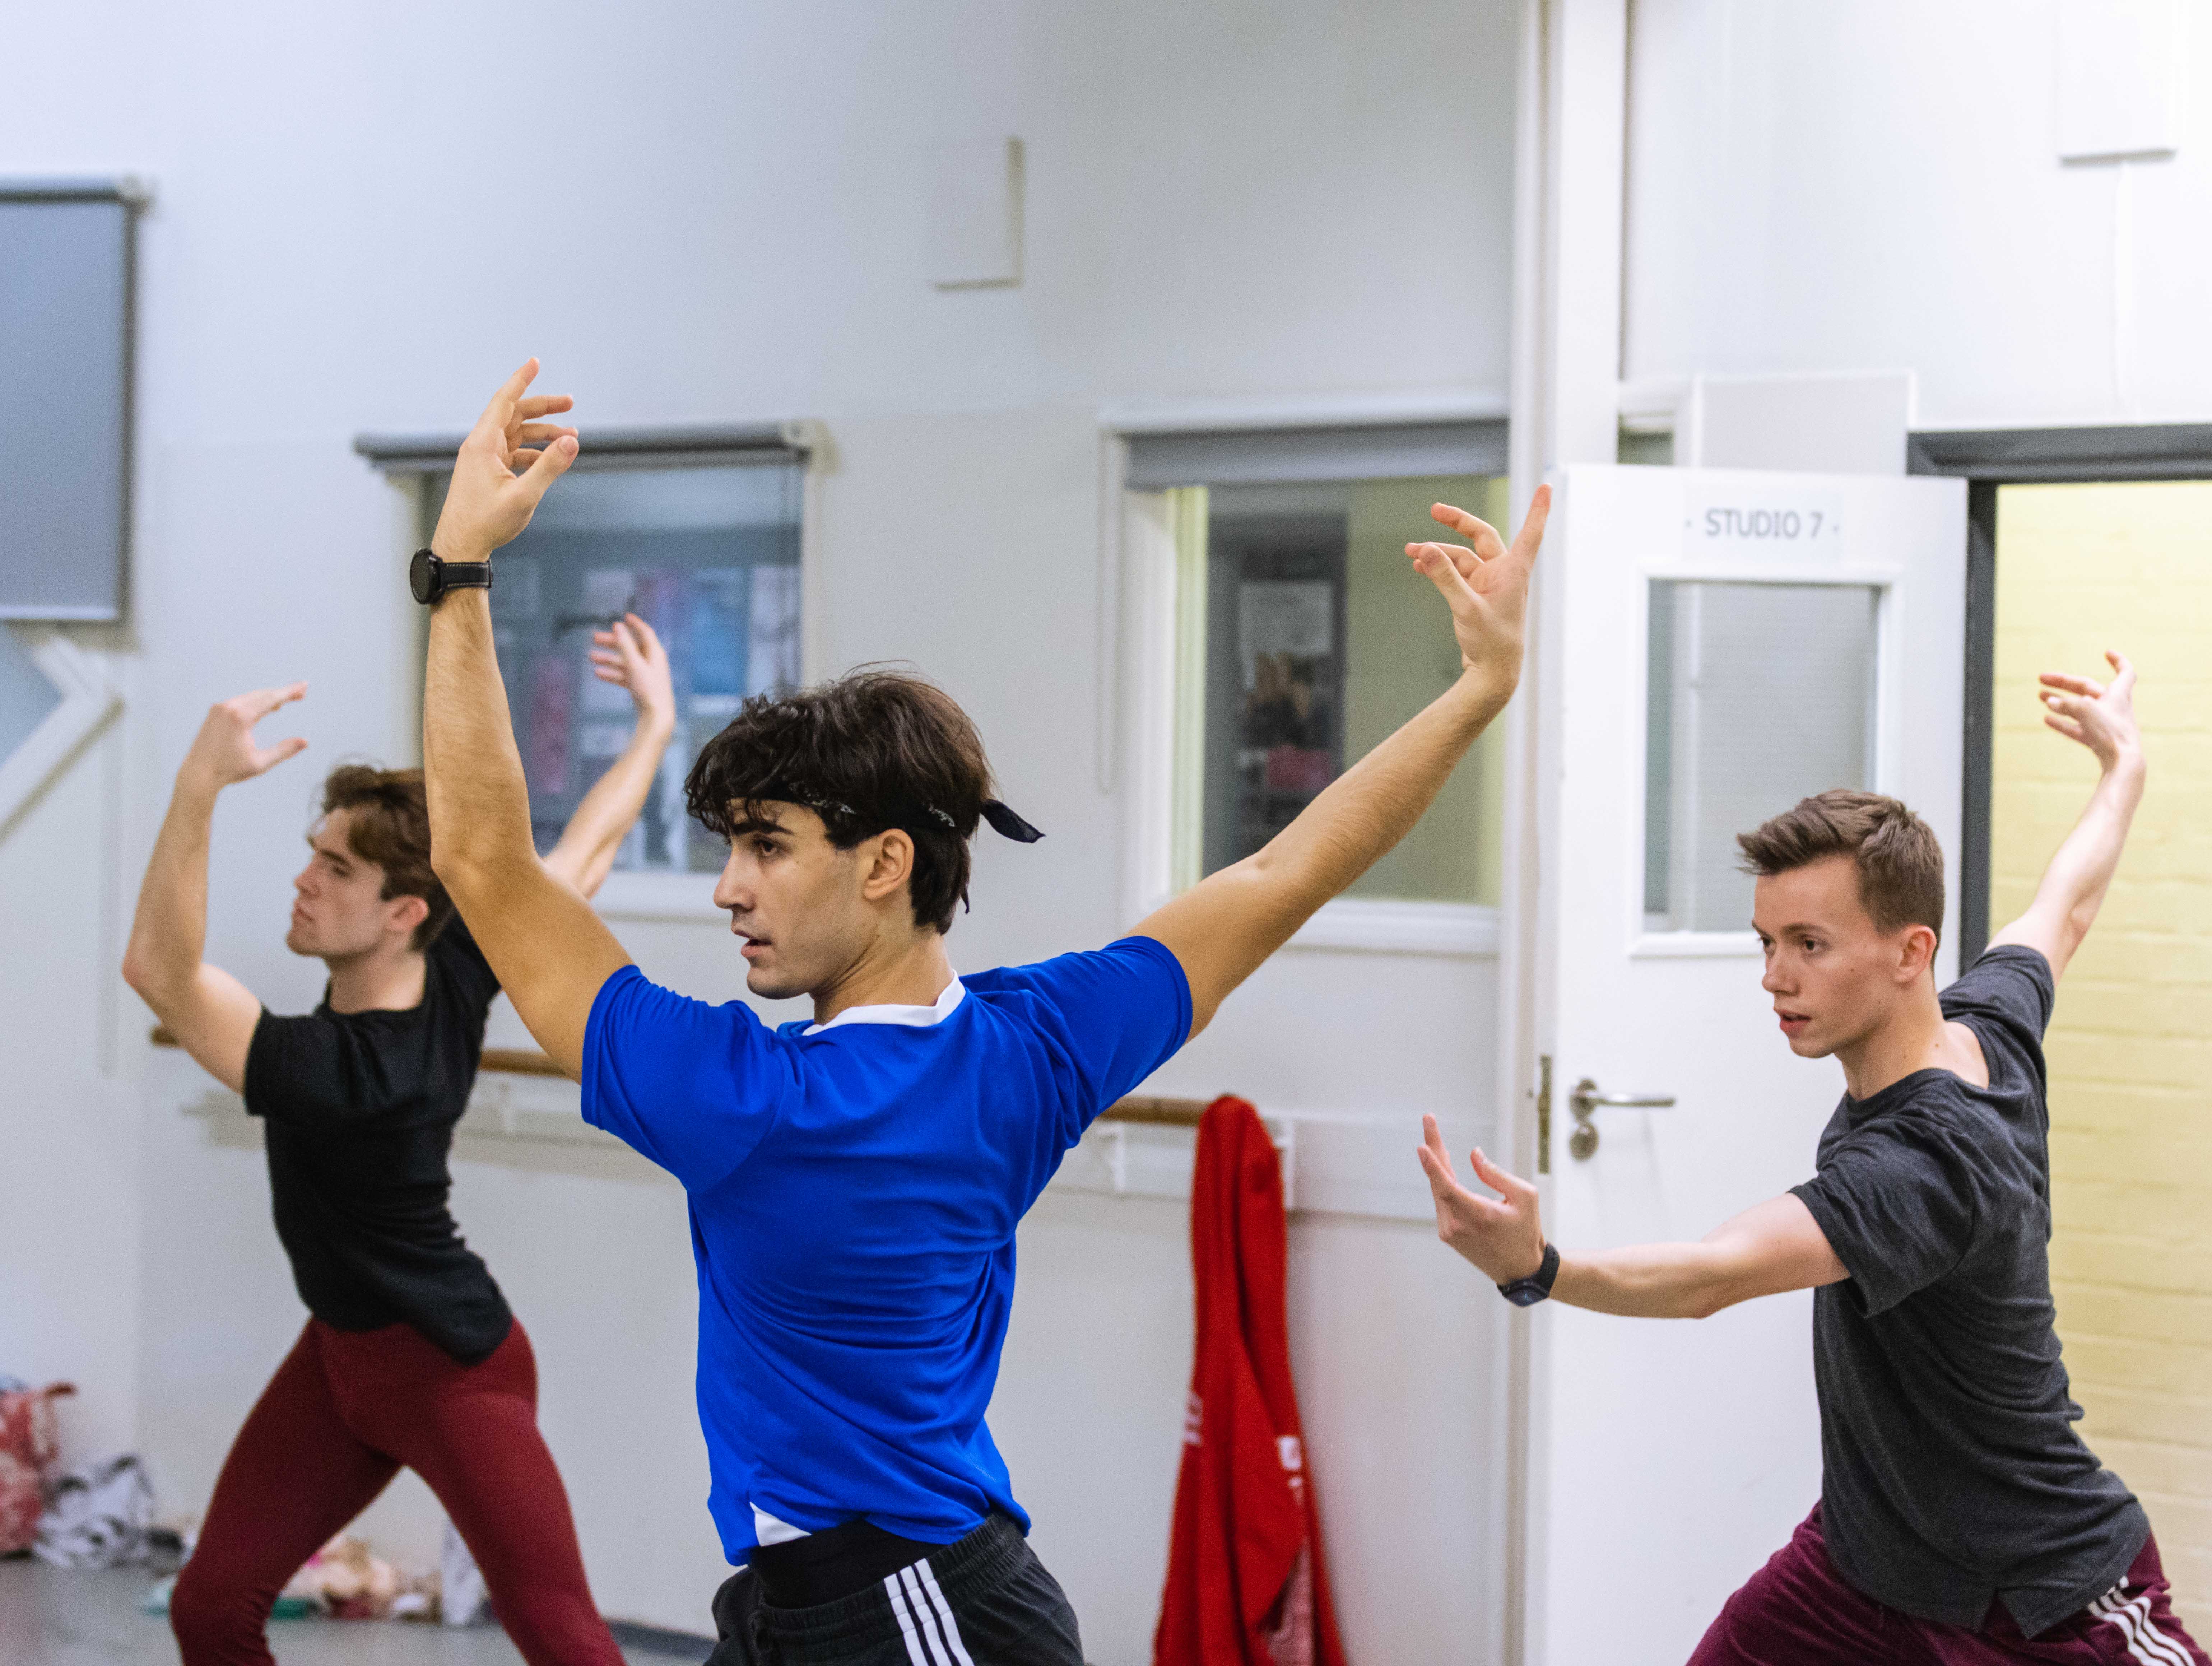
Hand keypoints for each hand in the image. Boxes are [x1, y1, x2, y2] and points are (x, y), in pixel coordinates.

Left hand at [182, 684, 308, 792]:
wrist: (197, 774)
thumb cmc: (228, 770)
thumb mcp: (260, 763)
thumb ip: (284, 751)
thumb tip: (305, 742)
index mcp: (240, 717)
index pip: (271, 698)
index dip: (290, 691)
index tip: (304, 685)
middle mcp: (228, 707)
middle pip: (262, 694)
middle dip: (283, 693)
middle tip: (302, 693)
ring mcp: (219, 708)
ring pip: (251, 697)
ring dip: (269, 698)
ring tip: (285, 703)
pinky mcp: (214, 712)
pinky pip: (240, 701)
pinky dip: (255, 702)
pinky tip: (265, 707)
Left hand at [428, 359, 580, 563]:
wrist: (460, 547)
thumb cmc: (486, 523)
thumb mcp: (524, 496)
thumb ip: (550, 467)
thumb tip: (572, 442)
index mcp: (483, 444)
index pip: (505, 401)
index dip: (521, 380)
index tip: (535, 362)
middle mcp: (481, 446)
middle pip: (514, 415)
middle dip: (543, 408)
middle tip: (570, 403)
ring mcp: (483, 459)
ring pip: (516, 435)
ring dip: (542, 433)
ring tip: (571, 438)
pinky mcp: (486, 473)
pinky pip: (513, 453)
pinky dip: (533, 452)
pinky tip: (550, 460)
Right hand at [589, 613, 675, 738]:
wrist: (656, 716)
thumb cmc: (649, 689)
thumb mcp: (635, 664)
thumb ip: (625, 645)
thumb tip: (618, 626)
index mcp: (655, 653)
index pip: (645, 632)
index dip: (635, 623)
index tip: (625, 616)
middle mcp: (651, 661)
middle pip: (630, 646)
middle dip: (612, 642)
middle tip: (594, 638)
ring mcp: (645, 673)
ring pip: (624, 662)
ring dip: (608, 659)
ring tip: (591, 657)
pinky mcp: (639, 685)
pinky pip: (623, 675)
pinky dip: (612, 673)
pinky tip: (598, 673)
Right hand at [1405, 483, 1550, 685]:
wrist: (1492, 673)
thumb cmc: (1491, 643)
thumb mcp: (1465, 607)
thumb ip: (1445, 577)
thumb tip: (1425, 549)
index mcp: (1513, 571)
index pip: (1530, 531)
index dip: (1539, 509)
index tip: (1547, 486)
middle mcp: (1503, 572)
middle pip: (1482, 536)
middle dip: (1457, 522)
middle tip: (1434, 509)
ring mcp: (1489, 583)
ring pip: (1461, 558)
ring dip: (1437, 553)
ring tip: (1410, 552)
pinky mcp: (1477, 595)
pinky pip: (1456, 574)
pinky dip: (1440, 568)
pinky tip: (1420, 567)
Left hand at [1417, 1115, 1546, 1283]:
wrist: (1521, 1269)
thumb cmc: (1527, 1231)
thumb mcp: (1525, 1197)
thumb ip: (1497, 1175)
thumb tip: (1474, 1154)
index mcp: (1477, 1215)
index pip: (1448, 1188)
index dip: (1433, 1165)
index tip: (1421, 1146)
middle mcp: (1457, 1225)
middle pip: (1439, 1182)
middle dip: (1433, 1149)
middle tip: (1428, 1121)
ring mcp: (1449, 1231)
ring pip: (1438, 1191)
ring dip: (1438, 1165)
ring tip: (1434, 1138)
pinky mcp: (1447, 1234)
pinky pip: (1441, 1202)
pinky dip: (1442, 1183)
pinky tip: (1443, 1167)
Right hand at [2039, 652, 2142, 775]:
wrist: (2122, 762)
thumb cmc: (2110, 731)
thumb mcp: (2085, 709)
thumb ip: (2066, 704)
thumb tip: (2051, 703)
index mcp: (2118, 694)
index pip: (2125, 672)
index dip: (2117, 661)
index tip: (2107, 653)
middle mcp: (2113, 707)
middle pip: (2088, 688)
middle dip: (2064, 683)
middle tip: (2042, 679)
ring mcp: (2105, 724)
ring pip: (2079, 708)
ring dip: (2060, 701)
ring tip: (2040, 697)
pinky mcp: (2098, 740)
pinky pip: (2077, 728)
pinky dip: (2063, 722)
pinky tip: (2047, 719)